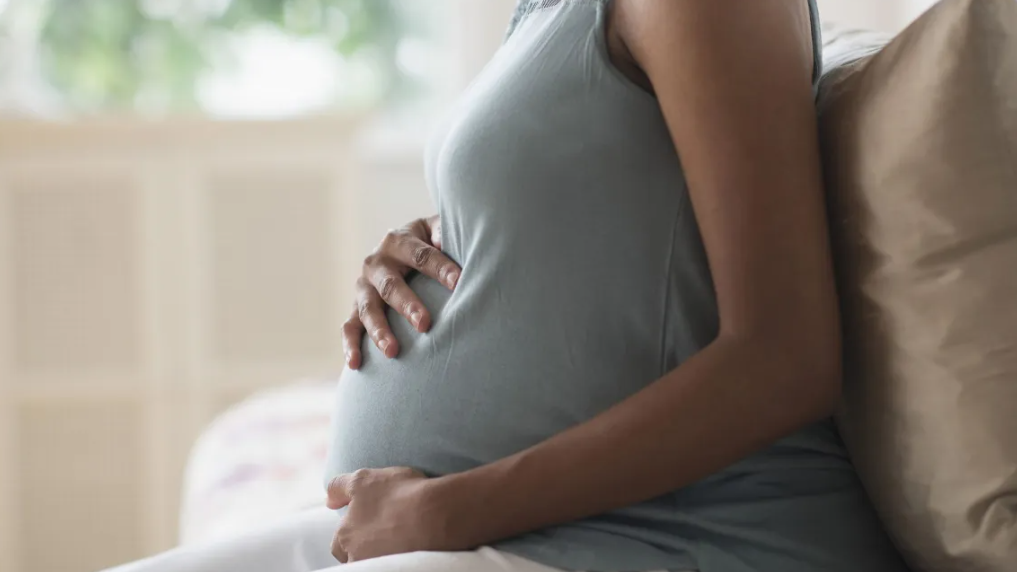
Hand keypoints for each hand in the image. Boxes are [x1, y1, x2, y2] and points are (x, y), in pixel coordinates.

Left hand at [326, 468, 461, 562]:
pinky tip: (411, 548)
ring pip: (374, 563)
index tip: (370, 524)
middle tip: (385, 533)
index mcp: (345, 537)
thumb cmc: (400, 493)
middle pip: (354, 558)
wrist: (436, 514)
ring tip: (401, 541)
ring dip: (382, 553)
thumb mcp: (364, 479)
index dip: (353, 533)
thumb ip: (340, 487)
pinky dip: (400, 559)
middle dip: (365, 548)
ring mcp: (379, 566)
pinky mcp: (401, 570)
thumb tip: (328, 501)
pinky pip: (395, 567)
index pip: (339, 544)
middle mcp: (357, 557)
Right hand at [344, 215, 459, 368]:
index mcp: (398, 241)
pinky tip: (355, 364)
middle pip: (391, 285)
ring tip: (392, 352)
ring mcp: (364, 286)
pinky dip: (350, 345)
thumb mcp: (438, 232)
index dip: (440, 269)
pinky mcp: (356, 307)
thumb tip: (459, 242)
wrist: (401, 249)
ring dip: (379, 330)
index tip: (459, 283)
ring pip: (368, 309)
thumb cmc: (431, 243)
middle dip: (407, 305)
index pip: (421, 256)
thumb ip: (447, 233)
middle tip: (424, 323)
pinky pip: (349, 327)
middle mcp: (376, 262)